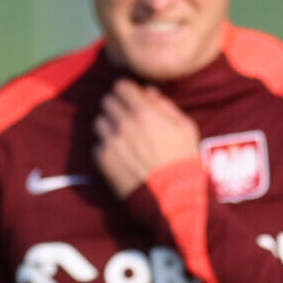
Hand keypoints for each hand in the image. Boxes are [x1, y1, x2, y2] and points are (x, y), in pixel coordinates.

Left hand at [93, 80, 201, 198]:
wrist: (172, 197)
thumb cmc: (183, 161)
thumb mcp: (185, 127)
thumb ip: (165, 106)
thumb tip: (149, 92)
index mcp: (144, 112)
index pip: (121, 86)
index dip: (127, 91)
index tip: (131, 98)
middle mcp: (124, 124)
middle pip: (107, 101)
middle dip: (117, 106)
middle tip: (126, 117)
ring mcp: (111, 142)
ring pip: (99, 121)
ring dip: (108, 125)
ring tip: (121, 136)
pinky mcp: (103, 160)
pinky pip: (97, 144)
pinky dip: (105, 147)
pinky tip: (119, 154)